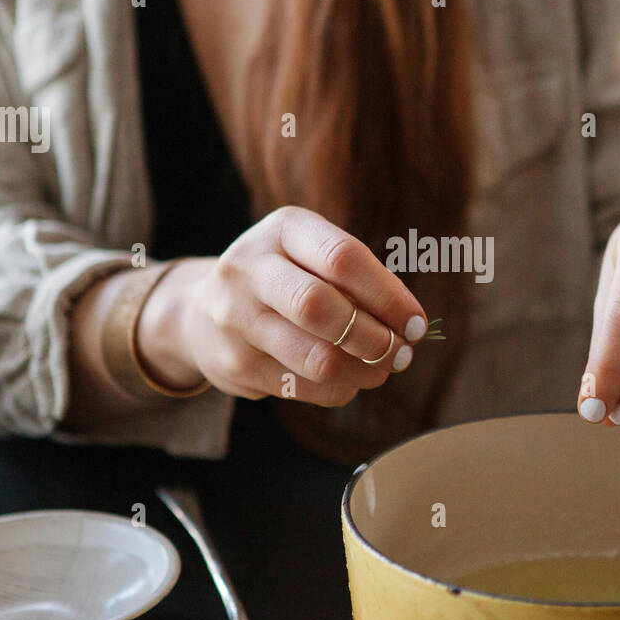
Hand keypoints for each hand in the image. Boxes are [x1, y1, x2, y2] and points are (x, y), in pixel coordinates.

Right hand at [138, 206, 428, 406]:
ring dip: (363, 371)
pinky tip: (349, 380)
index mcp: (283, 229)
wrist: (202, 310)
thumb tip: (410, 326)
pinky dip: (339, 389)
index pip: (342, 258)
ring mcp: (236, 318)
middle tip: (400, 351)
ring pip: (316, 358)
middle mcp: (249, 268)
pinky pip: (304, 387)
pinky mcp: (235, 363)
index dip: (388, 295)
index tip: (417, 323)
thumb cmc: (285, 280)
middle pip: (321, 308)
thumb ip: (359, 281)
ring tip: (382, 369)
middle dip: (374, 337)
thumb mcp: (313, 257)